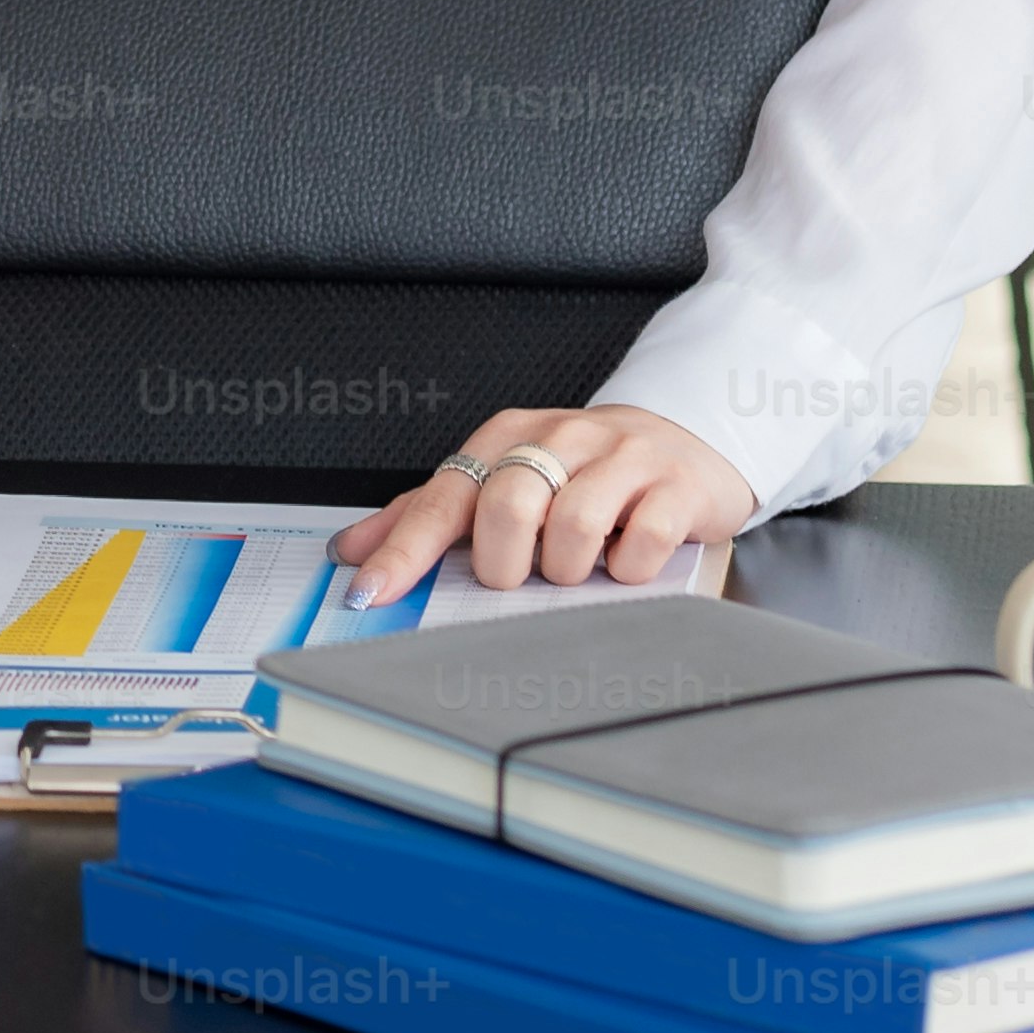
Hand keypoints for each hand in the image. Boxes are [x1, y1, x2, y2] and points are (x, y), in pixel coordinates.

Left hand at [330, 403, 758, 604]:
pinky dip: (629, 568)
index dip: (404, 552)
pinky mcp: (675, 485)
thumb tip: (351, 552)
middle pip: (508, 508)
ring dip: (568, 571)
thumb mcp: (500, 479)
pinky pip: (642, 541)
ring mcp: (622, 457)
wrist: (682, 439)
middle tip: (521, 578)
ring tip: (577, 567)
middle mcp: (560, 437)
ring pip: (574, 527)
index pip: (442, 498)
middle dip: (506, 566)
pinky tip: (626, 562)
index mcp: (504, 438)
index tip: (370, 595)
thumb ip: (427, 515)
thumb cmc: (579, 471)